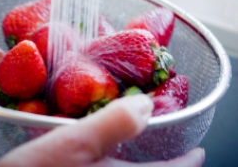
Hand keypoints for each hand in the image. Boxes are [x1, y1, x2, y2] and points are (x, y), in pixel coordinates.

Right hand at [0, 95, 204, 166]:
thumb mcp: (67, 147)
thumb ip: (110, 125)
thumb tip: (149, 106)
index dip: (188, 162)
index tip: (199, 149)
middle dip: (162, 159)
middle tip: (167, 137)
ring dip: (138, 158)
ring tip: (138, 139)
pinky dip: (112, 159)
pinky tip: (102, 150)